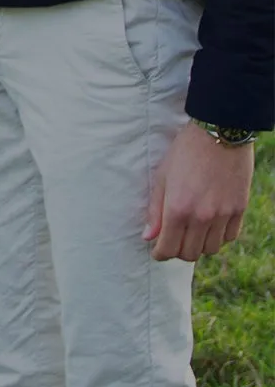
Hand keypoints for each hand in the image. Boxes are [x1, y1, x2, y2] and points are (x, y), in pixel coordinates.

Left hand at [144, 121, 252, 261]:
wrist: (219, 132)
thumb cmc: (185, 151)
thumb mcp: (163, 176)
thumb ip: (155, 209)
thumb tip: (148, 236)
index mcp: (178, 208)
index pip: (168, 248)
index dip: (160, 254)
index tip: (157, 251)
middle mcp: (201, 217)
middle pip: (190, 254)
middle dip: (178, 251)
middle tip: (173, 240)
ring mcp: (223, 214)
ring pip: (210, 249)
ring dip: (199, 245)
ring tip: (192, 232)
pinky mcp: (239, 209)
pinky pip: (229, 237)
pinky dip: (218, 237)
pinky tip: (210, 225)